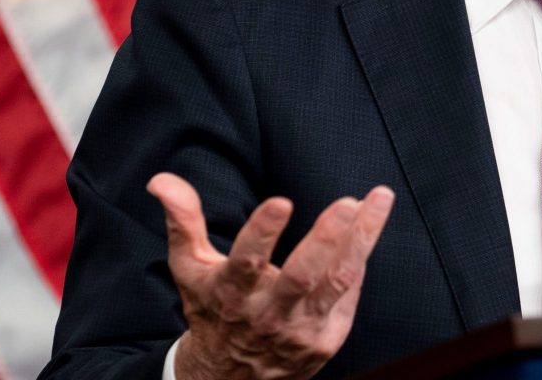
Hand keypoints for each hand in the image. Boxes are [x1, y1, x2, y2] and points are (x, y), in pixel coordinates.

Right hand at [147, 172, 394, 379]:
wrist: (227, 379)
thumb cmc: (212, 310)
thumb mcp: (190, 269)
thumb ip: (183, 222)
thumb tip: (162, 181)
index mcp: (231, 293)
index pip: (246, 262)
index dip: (261, 232)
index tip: (281, 201)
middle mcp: (267, 314)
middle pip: (301, 275)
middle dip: (326, 237)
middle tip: (347, 202)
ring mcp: (299, 329)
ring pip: (336, 282)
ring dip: (361, 239)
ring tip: (379, 200)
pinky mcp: (325, 339)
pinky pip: (349, 296)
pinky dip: (360, 261)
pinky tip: (369, 227)